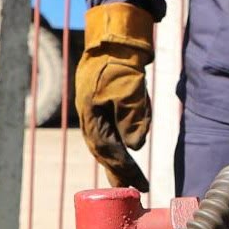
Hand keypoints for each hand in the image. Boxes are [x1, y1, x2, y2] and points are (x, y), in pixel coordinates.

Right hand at [75, 3, 153, 192]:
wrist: (113, 38)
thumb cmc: (122, 62)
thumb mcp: (131, 89)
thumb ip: (134, 118)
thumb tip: (135, 146)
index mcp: (92, 113)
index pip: (108, 148)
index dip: (123, 168)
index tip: (138, 183)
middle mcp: (90, 115)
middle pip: (103, 151)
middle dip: (118, 172)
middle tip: (133, 190)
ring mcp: (94, 109)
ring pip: (103, 143)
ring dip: (116, 163)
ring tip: (128, 181)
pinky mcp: (102, 104)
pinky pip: (108, 132)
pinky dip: (116, 147)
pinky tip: (125, 155)